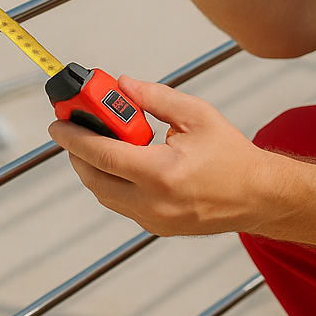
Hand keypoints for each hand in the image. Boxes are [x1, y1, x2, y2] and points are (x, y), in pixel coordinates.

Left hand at [48, 76, 290, 236]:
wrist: (258, 195)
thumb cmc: (231, 155)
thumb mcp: (197, 115)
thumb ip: (155, 98)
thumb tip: (122, 86)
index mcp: (162, 173)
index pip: (103, 154)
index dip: (74, 137)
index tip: (57, 123)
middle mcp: (153, 202)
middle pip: (94, 179)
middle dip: (77, 153)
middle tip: (73, 129)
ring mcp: (154, 220)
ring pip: (104, 195)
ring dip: (93, 169)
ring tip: (97, 142)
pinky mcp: (157, 228)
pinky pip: (121, 205)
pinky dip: (112, 183)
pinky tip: (120, 163)